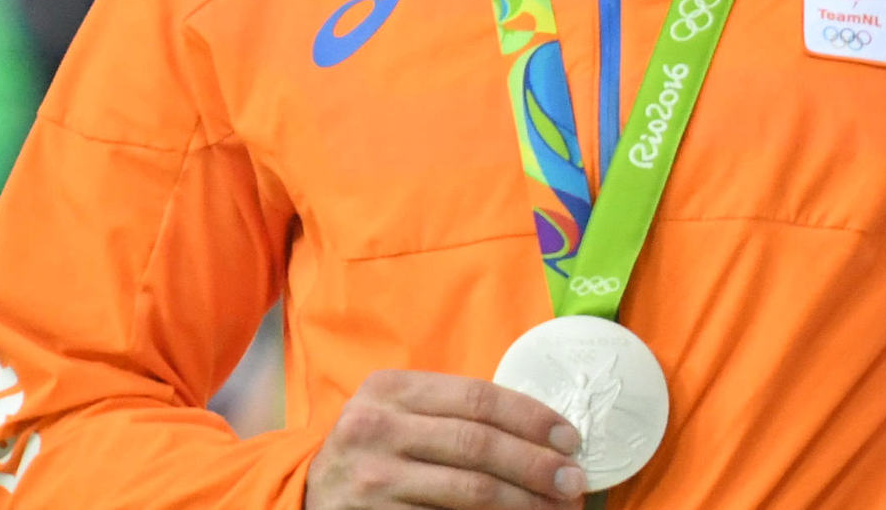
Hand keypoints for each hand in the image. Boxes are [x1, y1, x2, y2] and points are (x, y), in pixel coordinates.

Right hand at [305, 370, 585, 509]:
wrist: (311, 488)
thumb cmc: (378, 443)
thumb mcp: (402, 409)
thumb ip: (455, 408)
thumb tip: (545, 431)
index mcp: (392, 388)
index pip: (480, 399)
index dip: (533, 419)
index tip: (570, 440)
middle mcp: (376, 427)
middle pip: (479, 446)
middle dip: (536, 466)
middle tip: (574, 482)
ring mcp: (372, 477)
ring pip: (469, 492)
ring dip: (523, 503)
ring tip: (556, 508)